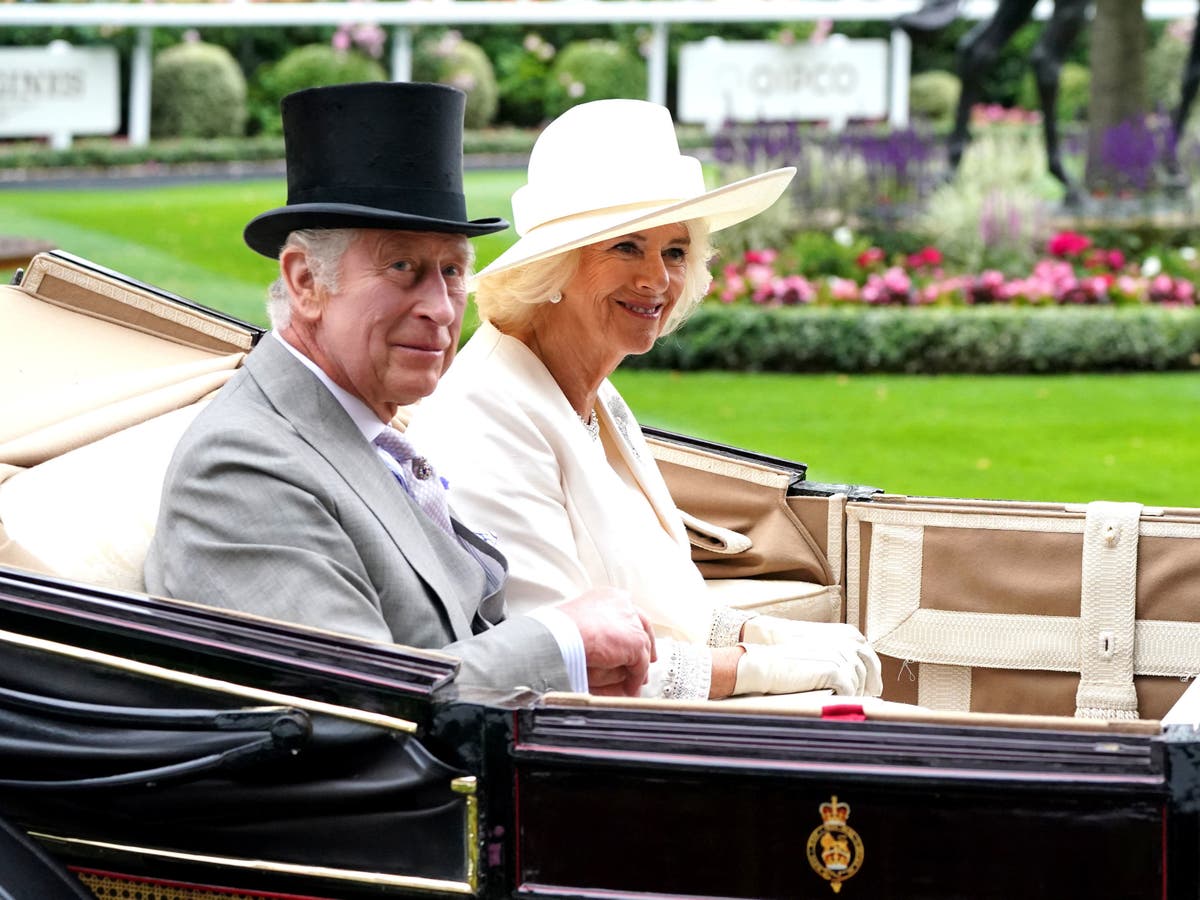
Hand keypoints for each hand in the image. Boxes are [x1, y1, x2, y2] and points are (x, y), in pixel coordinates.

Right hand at [559, 588, 656, 696]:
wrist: (559, 636)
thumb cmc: (558, 629)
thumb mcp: (579, 622)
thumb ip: (597, 628)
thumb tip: (601, 643)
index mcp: (609, 597)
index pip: (629, 612)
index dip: (633, 628)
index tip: (634, 641)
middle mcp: (623, 605)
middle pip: (642, 625)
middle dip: (646, 644)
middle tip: (649, 660)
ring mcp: (631, 622)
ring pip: (642, 646)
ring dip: (640, 666)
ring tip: (636, 681)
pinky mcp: (635, 641)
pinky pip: (640, 665)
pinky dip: (635, 678)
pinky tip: (629, 688)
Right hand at [736, 617, 881, 696]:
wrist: (767, 665)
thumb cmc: (788, 662)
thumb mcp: (817, 653)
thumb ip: (838, 657)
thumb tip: (859, 678)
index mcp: (842, 634)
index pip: (868, 653)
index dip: (872, 671)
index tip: (873, 686)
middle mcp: (844, 642)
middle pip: (869, 667)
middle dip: (871, 684)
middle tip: (871, 698)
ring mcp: (840, 656)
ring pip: (860, 681)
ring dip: (857, 693)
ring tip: (848, 702)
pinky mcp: (834, 670)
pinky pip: (849, 690)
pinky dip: (845, 698)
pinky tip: (838, 702)